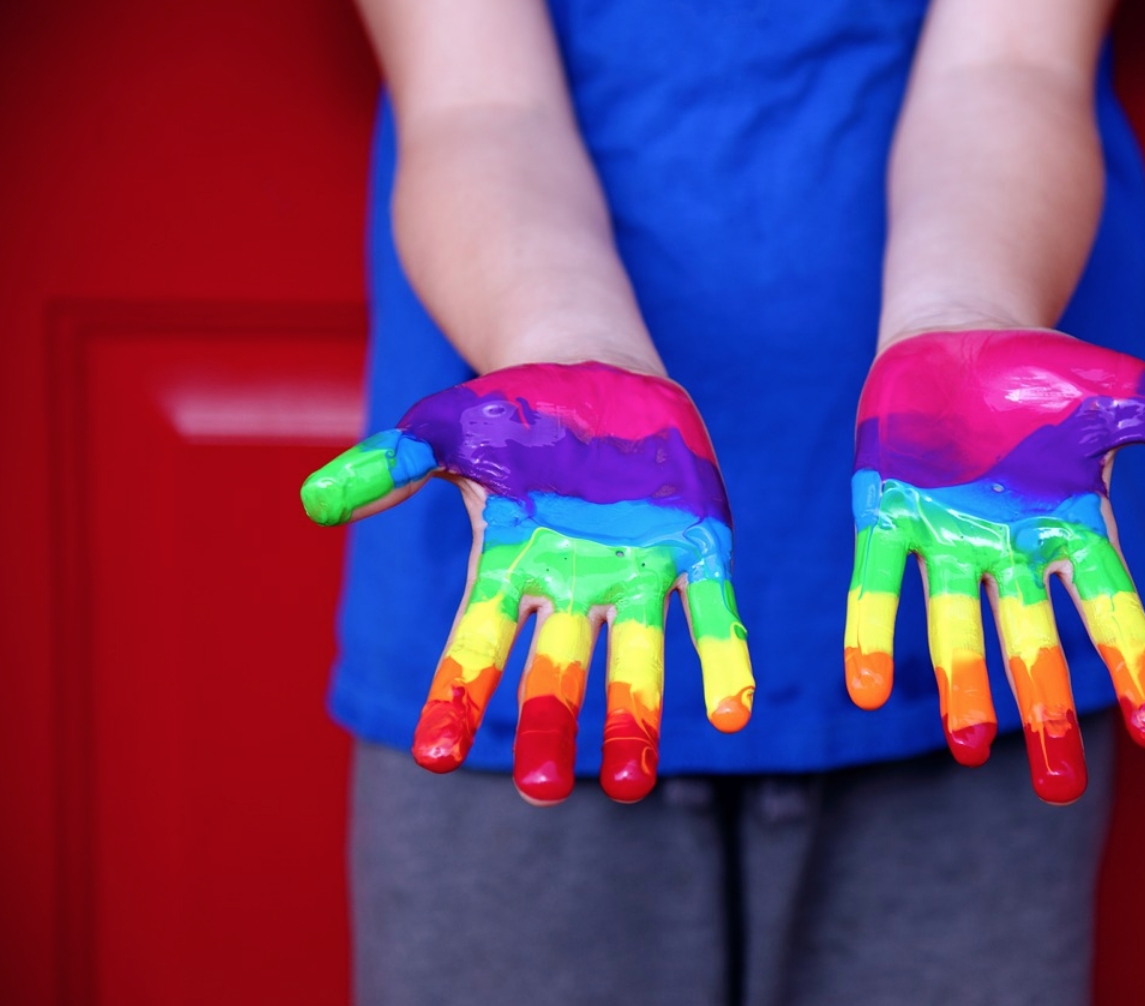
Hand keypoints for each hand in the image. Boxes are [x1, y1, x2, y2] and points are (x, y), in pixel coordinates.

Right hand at [301, 362, 753, 804]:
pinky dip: (721, 659)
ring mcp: (635, 575)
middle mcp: (572, 588)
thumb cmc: (514, 413)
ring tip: (632, 786)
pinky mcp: (695, 551)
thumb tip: (314, 504)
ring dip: (635, 720)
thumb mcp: (445, 428)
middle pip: (556, 672)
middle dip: (549, 727)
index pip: (475, 645)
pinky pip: (709, 614)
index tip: (436, 755)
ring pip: (634, 661)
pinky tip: (732, 711)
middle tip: (542, 790)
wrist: (599, 375)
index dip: (455, 697)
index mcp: (509, 568)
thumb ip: (389, 464)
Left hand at [846, 329, 1144, 803]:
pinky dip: (871, 631)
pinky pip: (878, 581)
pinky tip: (866, 690)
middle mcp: (1009, 547)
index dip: (1133, 665)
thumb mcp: (1129, 395)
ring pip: (956, 623)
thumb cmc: (1049, 373)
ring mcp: (945, 534)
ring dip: (962, 684)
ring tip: (968, 748)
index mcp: (1072, 525)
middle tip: (1058, 787)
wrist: (959, 333)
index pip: (1110, 606)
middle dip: (1043, 707)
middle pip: (1031, 640)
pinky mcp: (884, 513)